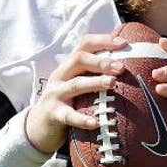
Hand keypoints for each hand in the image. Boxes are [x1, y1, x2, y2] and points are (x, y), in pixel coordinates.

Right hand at [25, 33, 126, 152]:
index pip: (84, 44)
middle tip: (121, 67)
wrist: (38, 126)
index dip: (103, 40)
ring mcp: (55, 94)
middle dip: (101, 61)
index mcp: (69, 66)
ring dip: (95, 82)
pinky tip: (96, 122)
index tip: (124, 43)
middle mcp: (61, 76)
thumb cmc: (68, 102)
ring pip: (75, 84)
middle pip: (79, 59)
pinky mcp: (53, 114)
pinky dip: (82, 119)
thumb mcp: (77, 84)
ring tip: (113, 83)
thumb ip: (95, 74)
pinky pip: (69, 115)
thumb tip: (128, 68)